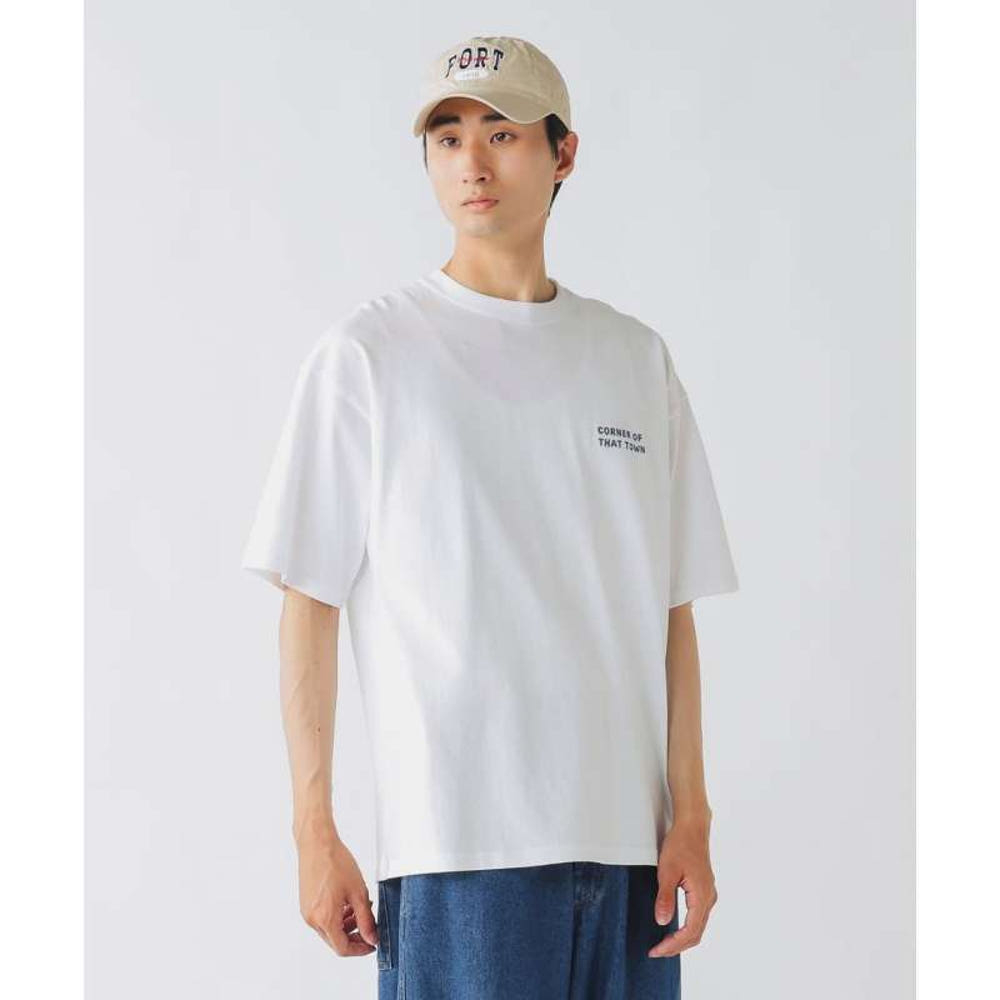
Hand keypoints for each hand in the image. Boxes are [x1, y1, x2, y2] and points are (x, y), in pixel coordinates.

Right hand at [297, 832, 378, 956]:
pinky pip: (322, 919)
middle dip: (354, 936)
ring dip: (346, 925)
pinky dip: (336, 916)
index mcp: (324, 918)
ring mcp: (307, 912)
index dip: (360, 949)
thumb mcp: (358, 892)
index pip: (343, 948)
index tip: (372, 944)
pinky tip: (347, 903)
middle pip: (335, 941)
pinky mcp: (306, 903)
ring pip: (329, 930)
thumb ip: (366, 919)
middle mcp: (312, 919)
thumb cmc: (335, 862)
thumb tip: (372, 938)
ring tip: (361, 909)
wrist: (317, 843)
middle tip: (369, 926)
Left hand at [648, 816, 717, 957]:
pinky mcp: (704, 890)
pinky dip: (687, 928)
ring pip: (698, 926)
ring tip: (663, 944)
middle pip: (696, 934)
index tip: (656, 951)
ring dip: (682, 939)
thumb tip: (662, 922)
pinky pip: (698, 917)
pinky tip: (674, 928)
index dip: (673, 945)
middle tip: (657, 952)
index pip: (690, 932)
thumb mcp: (667, 871)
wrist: (693, 827)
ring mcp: (708, 894)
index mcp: (702, 896)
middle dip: (676, 946)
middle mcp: (709, 898)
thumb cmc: (680, 845)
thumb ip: (665, 897)